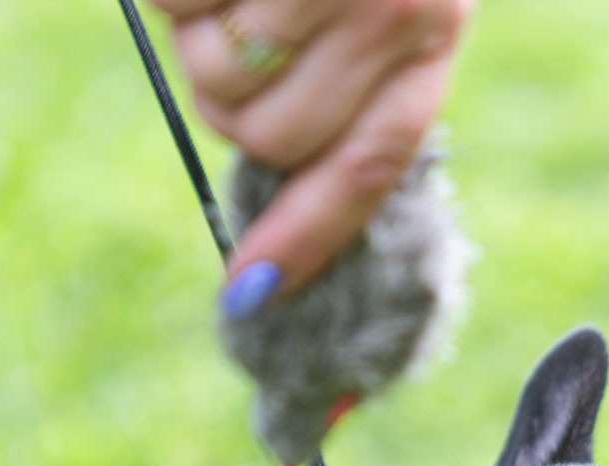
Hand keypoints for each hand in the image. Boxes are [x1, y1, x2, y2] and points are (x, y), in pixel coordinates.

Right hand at [149, 0, 472, 311]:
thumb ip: (348, 84)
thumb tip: (273, 221)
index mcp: (430, 33)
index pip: (368, 168)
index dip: (306, 237)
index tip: (252, 293)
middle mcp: (395, 11)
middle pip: (274, 138)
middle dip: (232, 103)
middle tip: (236, 31)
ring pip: (218, 82)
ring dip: (194, 35)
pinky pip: (177, 10)